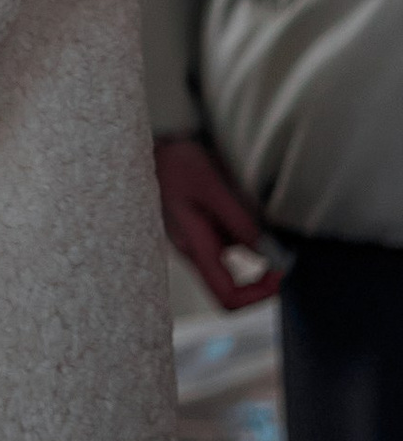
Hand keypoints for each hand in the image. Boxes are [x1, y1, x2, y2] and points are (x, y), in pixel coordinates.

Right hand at [156, 138, 282, 309]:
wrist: (154, 143)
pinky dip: (249, 237)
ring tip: (267, 222)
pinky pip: (230, 245)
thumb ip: (240, 222)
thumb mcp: (212, 186)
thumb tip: (271, 256)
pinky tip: (252, 211)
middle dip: (263, 277)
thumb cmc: (178, 162)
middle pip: (233, 287)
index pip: (228, 297)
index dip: (259, 295)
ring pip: (234, 265)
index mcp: (194, 246)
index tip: (281, 273)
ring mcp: (197, 241)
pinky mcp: (201, 229)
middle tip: (285, 253)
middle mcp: (194, 251)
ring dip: (258, 252)